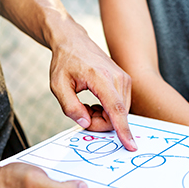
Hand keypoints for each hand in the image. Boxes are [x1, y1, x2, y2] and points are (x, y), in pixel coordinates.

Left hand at [49, 32, 136, 150]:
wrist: (73, 41)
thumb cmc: (64, 62)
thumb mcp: (57, 86)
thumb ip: (70, 107)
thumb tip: (85, 123)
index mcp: (101, 77)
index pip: (116, 109)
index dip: (123, 130)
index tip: (131, 145)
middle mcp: (118, 77)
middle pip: (117, 115)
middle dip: (98, 122)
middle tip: (80, 112)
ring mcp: (124, 79)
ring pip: (120, 113)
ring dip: (102, 117)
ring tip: (86, 104)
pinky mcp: (125, 81)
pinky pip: (120, 106)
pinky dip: (107, 111)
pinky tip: (94, 102)